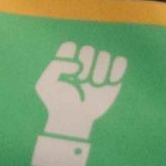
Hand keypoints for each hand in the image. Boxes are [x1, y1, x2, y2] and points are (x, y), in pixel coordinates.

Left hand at [30, 41, 124, 165]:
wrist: (72, 119)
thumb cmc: (56, 101)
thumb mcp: (44, 85)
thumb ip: (55, 67)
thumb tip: (77, 65)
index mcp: (67, 60)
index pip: (71, 46)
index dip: (69, 58)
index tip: (67, 73)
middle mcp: (84, 62)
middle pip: (89, 49)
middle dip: (85, 65)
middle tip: (81, 80)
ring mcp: (99, 69)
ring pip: (105, 54)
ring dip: (100, 69)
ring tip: (94, 84)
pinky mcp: (113, 78)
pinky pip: (120, 62)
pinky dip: (116, 70)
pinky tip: (107, 82)